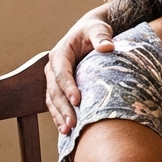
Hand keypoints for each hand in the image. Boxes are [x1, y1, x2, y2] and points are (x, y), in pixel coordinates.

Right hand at [45, 14, 115, 134]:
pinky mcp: (60, 88)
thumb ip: (101, 37)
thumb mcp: (98, 29)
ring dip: (59, 116)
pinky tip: (67, 131)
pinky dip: (60, 117)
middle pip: (54, 91)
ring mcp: (55, 80)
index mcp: (60, 54)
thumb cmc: (95, 31)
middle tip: (72, 124)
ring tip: (67, 131)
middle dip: (63, 108)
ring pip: (52, 101)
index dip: (68, 87)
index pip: (62, 73)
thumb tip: (108, 47)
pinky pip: (56, 104)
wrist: (90, 33)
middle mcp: (53, 68)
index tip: (78, 100)